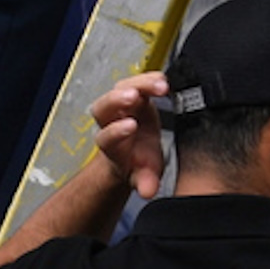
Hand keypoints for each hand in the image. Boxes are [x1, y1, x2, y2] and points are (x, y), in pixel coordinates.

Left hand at [92, 72, 169, 199]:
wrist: (136, 149)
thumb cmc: (136, 161)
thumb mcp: (143, 176)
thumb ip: (145, 182)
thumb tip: (149, 191)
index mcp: (110, 143)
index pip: (106, 135)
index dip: (116, 130)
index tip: (132, 127)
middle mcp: (111, 120)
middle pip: (104, 105)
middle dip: (117, 99)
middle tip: (134, 96)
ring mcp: (123, 104)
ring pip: (123, 86)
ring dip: (140, 84)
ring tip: (160, 86)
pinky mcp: (137, 92)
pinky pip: (141, 80)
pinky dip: (152, 79)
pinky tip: (165, 81)